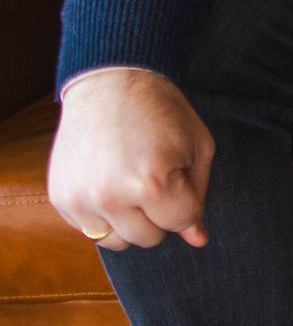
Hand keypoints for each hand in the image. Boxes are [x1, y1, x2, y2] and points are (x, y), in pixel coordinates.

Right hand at [47, 69, 214, 250]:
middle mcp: (111, 196)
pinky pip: (91, 230)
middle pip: (149, 238)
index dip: (186, 199)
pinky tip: (110, 180)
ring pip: (118, 242)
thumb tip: (198, 240)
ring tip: (132, 183)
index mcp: (152, 182)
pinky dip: (105, 214)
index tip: (178, 171)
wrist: (110, 82)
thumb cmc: (163, 112)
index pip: (180, 221)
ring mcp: (81, 199)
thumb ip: (198, 196)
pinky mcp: (61, 199)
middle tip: (156, 176)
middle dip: (160, 213)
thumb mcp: (197, 147)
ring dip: (131, 220)